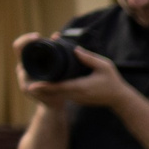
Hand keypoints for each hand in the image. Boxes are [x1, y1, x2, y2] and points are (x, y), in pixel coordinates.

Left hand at [17, 39, 131, 111]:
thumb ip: (89, 57)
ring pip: (58, 91)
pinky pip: (63, 91)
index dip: (44, 87)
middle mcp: (76, 94)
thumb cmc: (113, 82)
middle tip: (28, 80)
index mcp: (81, 86)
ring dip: (47, 86)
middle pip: (54, 90)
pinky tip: (49, 81)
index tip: (31, 86)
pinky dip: (55, 87)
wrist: (120, 99)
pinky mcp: (77, 98)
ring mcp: (76, 97)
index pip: (58, 87)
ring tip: (35, 79)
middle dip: (41, 85)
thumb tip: (74, 49)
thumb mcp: (104, 66)